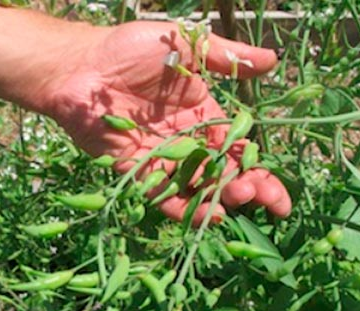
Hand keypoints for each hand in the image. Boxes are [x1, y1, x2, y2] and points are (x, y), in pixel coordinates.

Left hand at [43, 20, 290, 224]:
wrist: (79, 66)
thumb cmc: (128, 50)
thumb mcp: (184, 45)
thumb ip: (226, 57)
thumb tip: (273, 61)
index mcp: (202, 115)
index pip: (237, 148)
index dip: (259, 169)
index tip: (280, 192)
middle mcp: (184, 141)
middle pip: (221, 173)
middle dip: (246, 188)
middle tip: (265, 200)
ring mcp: (160, 159)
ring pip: (195, 186)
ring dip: (219, 197)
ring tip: (239, 199)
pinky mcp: (134, 170)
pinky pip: (161, 194)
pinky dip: (182, 207)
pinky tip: (206, 216)